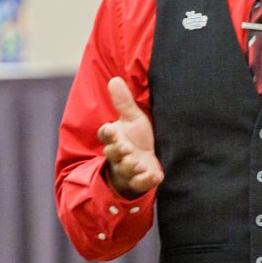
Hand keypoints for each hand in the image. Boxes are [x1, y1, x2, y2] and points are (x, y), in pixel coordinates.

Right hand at [98, 76, 162, 197]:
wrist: (145, 162)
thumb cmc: (136, 138)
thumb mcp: (132, 119)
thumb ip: (124, 102)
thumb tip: (114, 79)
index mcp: (115, 138)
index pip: (105, 134)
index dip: (108, 132)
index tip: (112, 129)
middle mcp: (119, 154)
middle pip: (112, 153)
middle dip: (118, 151)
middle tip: (127, 147)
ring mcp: (129, 169)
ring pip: (124, 169)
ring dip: (130, 166)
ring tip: (138, 163)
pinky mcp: (140, 181)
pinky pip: (140, 183)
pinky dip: (146, 181)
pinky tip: (155, 176)